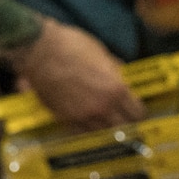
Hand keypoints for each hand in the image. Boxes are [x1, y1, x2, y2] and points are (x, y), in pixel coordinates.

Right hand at [14, 19, 144, 128]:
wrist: (39, 51)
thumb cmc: (72, 46)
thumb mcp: (102, 53)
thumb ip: (115, 69)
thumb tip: (122, 76)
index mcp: (116, 89)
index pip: (137, 113)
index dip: (139, 112)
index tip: (137, 111)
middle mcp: (103, 108)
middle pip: (123, 127)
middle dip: (126, 123)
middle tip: (124, 118)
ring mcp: (83, 116)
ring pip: (104, 133)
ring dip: (107, 127)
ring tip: (107, 121)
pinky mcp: (65, 119)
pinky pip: (83, 132)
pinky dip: (89, 129)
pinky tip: (89, 122)